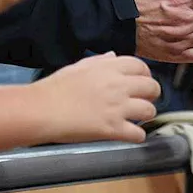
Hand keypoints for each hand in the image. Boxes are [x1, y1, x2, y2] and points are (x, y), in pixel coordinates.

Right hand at [30, 53, 160, 144]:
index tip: (142, 82)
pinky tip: (133, 136)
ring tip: (139, 118)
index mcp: (111, 68)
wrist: (40, 110)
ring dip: (147, 114)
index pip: (141, 67)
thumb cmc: (55, 87)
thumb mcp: (78, 67)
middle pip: (152, 87)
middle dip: (152, 94)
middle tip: (144, 100)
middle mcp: (120, 85)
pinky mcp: (113, 129)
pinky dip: (138, 136)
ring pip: (149, 110)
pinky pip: (138, 133)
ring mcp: (118, 108)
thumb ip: (100, 61)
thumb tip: (113, 56)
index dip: (145, 75)